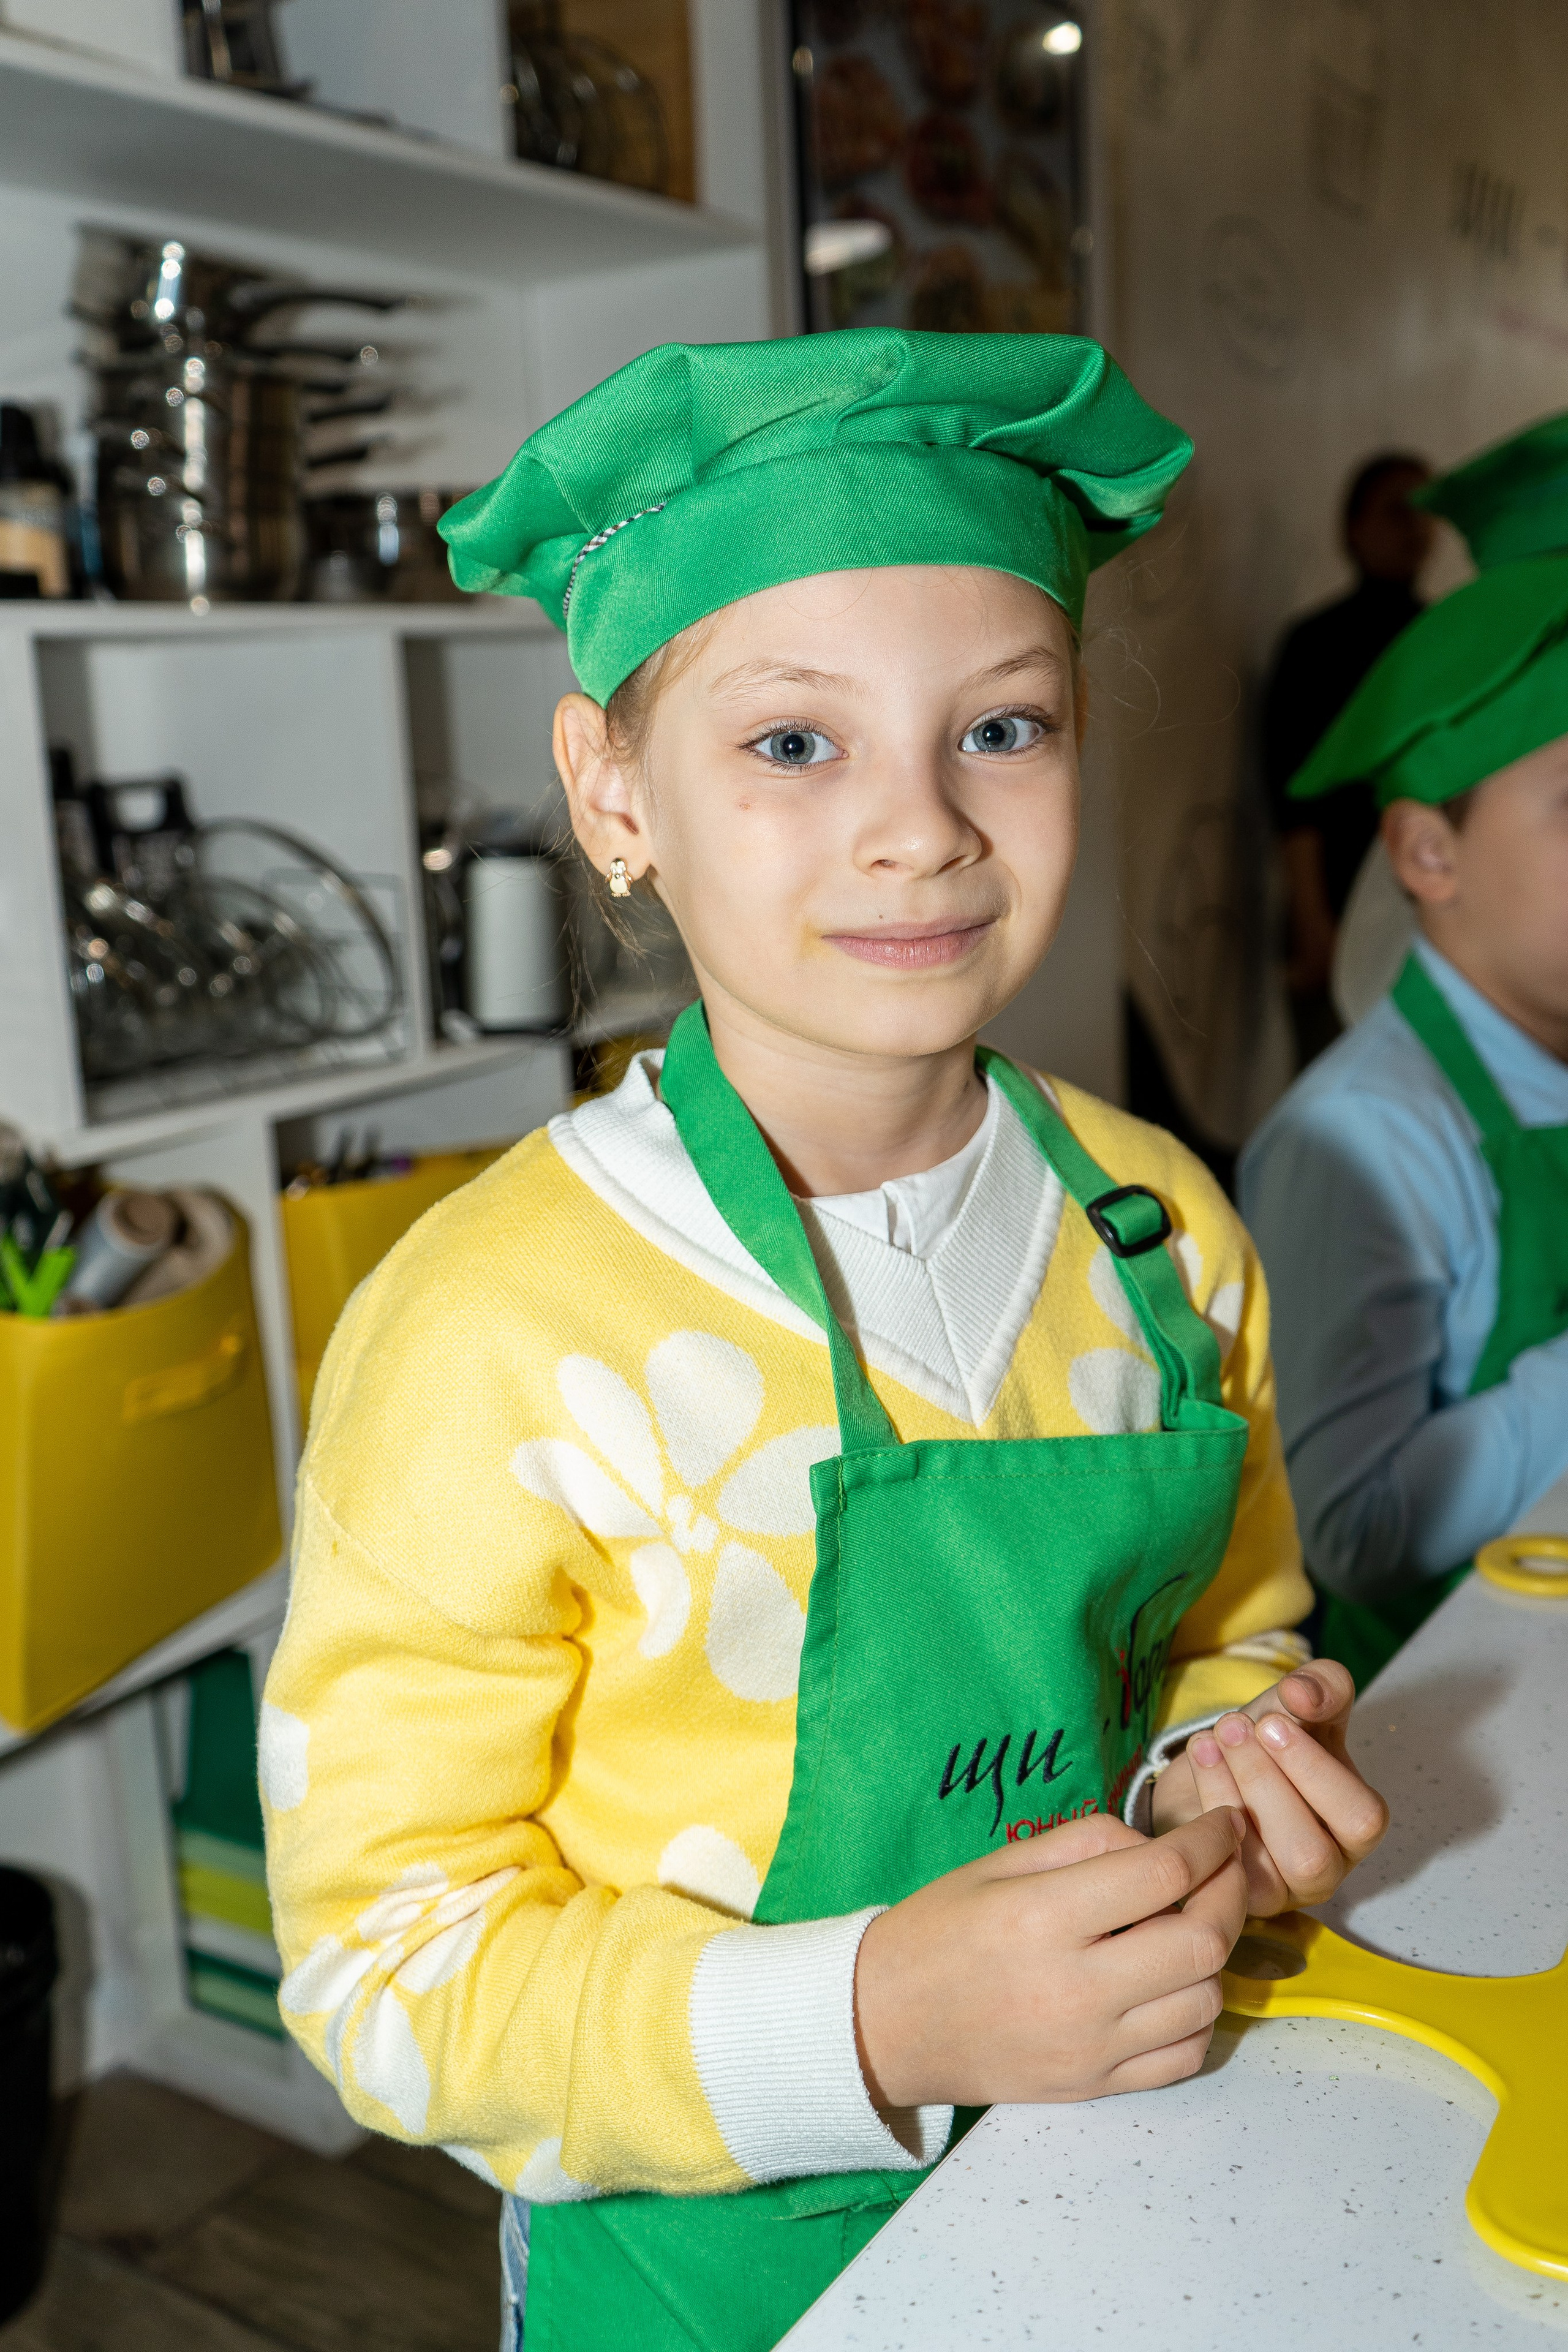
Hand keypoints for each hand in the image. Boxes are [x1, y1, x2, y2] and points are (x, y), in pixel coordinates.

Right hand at [853, 1806, 1247, 2110]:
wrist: (885, 2024)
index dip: (1210, 1840)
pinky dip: (1198, 2015)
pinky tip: (1176, 1982)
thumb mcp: (997, 1863)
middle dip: (1231, 1892)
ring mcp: (1091, 2047)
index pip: (1162, 1872)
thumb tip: (1158, 1847)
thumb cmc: (938, 1930)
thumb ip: (1084, 1842)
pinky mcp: (1095, 2086)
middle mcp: (1076, 1988)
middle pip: (1201, 1940)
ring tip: (1193, 1922)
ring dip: (1216, 1955)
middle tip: (1226, 1867)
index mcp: (1044, 1917)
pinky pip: (1184, 2056)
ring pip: (1205, 2001)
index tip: (1225, 1822)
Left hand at [1149, 1662, 1387, 1914]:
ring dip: (1232, 1793)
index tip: (1271, 1722)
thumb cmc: (1270, 1741)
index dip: (1315, 1771)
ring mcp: (1280, 1890)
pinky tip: (1199, 1759)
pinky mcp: (1236, 1895)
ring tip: (1211, 1740)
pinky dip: (1207, 1807)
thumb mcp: (1301, 1704)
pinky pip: (1225, 1870)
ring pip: (1267, 1867)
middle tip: (1233, 1726)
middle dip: (1265, 1783)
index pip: (1361, 1818)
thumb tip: (1304, 1693)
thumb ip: (1320, 1687)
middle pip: (1310, 1852)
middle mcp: (1327, 1868)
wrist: (1215, 1766)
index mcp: (1356, 1824)